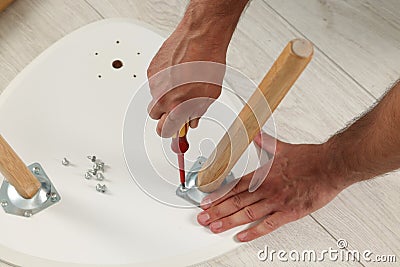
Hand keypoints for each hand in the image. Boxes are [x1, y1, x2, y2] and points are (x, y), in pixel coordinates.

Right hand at [147, 24, 226, 136]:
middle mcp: (163, 97)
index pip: (165, 131)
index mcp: (178, 107)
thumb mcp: (210, 94)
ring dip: (165, 96)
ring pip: (155, 98)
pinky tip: (177, 73)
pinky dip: (163, 82)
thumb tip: (192, 121)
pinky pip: (154, 83)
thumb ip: (197, 112)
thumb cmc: (208, 63)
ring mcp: (155, 83)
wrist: (201, 36)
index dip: (170, 133)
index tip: (174, 133)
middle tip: (178, 108)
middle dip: (166, 115)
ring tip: (182, 83)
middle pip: (156, 117)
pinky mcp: (151, 70)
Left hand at [197, 132, 348, 241]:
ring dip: (228, 221)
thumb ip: (266, 142)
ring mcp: (276, 202)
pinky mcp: (289, 213)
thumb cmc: (309, 159)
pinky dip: (253, 232)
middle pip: (235, 202)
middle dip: (216, 211)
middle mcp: (266, 189)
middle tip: (203, 218)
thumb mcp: (282, 148)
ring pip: (246, 214)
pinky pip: (267, 225)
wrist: (329, 166)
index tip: (205, 202)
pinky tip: (241, 236)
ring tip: (214, 227)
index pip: (233, 186)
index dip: (217, 195)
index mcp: (263, 175)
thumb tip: (256, 134)